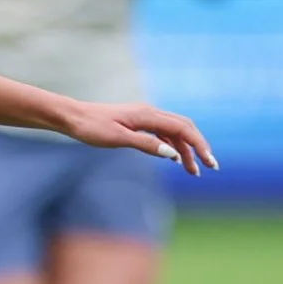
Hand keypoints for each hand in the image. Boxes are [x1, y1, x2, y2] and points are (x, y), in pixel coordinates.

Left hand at [60, 100, 216, 175]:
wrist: (72, 117)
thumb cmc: (92, 128)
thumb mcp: (118, 139)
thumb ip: (146, 144)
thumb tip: (172, 153)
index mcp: (148, 115)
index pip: (183, 129)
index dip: (199, 146)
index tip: (209, 163)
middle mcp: (149, 112)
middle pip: (184, 128)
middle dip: (198, 147)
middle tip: (209, 167)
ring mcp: (144, 116)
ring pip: (173, 132)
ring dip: (185, 150)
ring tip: (193, 170)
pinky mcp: (137, 122)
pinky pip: (162, 132)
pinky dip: (172, 145)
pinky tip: (174, 159)